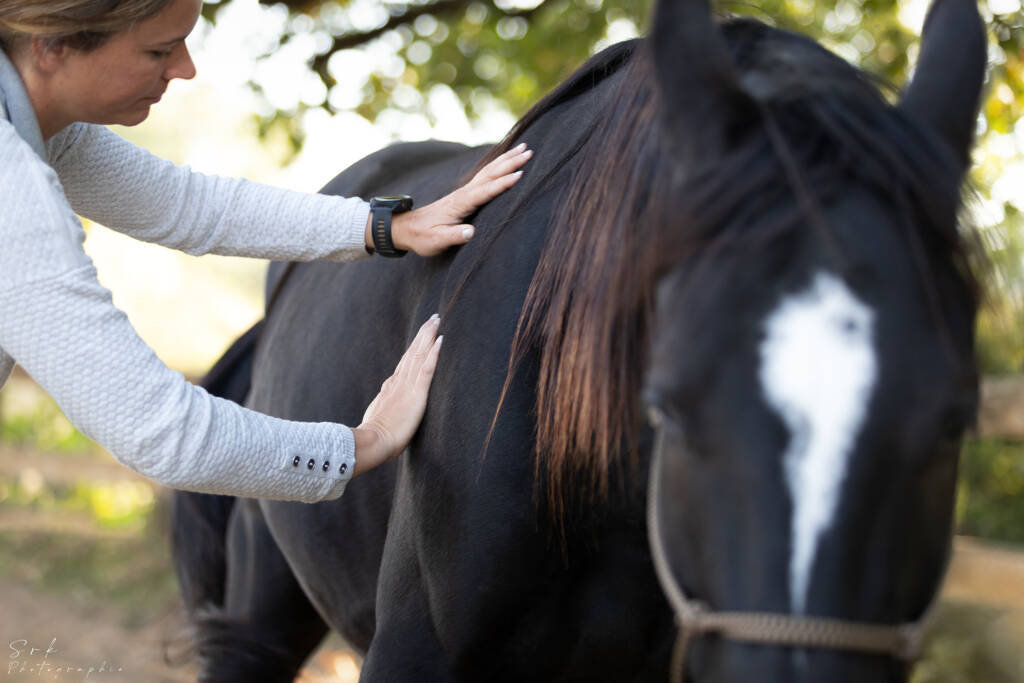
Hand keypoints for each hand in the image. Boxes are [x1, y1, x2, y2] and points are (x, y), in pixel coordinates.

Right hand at [351, 315, 442, 475]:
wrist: (372, 442)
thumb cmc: (375, 438)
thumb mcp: (378, 417)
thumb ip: (383, 406)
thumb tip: (384, 400)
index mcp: (391, 388)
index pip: (405, 363)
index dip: (414, 348)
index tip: (421, 335)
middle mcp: (398, 382)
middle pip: (413, 353)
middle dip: (423, 335)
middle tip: (432, 318)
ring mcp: (407, 386)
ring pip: (419, 355)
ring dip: (428, 337)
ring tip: (436, 321)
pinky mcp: (417, 395)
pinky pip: (427, 369)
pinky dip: (434, 354)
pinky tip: (440, 341)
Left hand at [374, 143, 532, 256]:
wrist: (407, 228)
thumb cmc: (423, 237)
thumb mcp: (437, 241)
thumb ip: (454, 236)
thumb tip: (471, 233)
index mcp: (460, 203)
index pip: (485, 191)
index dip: (502, 184)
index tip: (520, 175)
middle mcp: (464, 193)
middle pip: (490, 174)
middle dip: (510, 162)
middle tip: (529, 151)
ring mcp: (465, 191)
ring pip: (489, 171)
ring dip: (507, 159)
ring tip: (524, 148)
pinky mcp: (465, 194)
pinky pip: (486, 175)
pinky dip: (498, 165)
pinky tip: (506, 160)